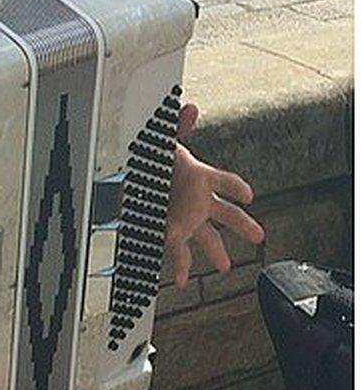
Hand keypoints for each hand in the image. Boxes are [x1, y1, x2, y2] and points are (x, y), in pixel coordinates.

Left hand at [165, 102, 265, 288]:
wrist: (130, 180)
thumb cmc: (153, 162)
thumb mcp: (162, 143)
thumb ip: (177, 126)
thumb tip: (190, 107)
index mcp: (199, 179)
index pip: (224, 182)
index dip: (235, 187)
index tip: (247, 194)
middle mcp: (198, 202)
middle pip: (226, 215)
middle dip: (241, 224)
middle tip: (259, 235)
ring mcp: (186, 219)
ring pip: (206, 238)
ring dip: (215, 251)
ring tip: (225, 266)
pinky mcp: (169, 231)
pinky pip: (178, 251)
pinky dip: (181, 267)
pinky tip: (181, 282)